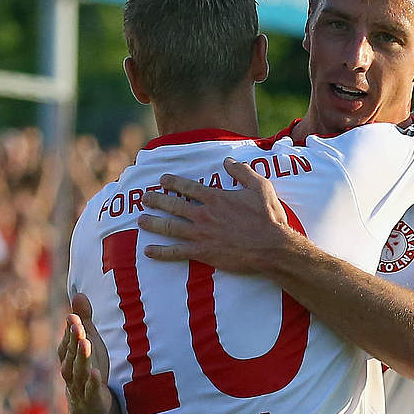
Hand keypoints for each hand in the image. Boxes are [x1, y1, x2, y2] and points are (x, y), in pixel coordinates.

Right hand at [57, 293, 112, 413]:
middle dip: (73, 338)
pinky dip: (92, 383)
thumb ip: (84, 321)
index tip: (73, 315)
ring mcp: (79, 387)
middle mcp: (70, 371)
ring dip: (81, 357)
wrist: (89, 410)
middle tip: (77, 324)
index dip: (70, 329)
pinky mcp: (91, 400)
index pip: (67, 341)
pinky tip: (96, 373)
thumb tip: (79, 293)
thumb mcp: (90, 345)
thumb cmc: (88, 372)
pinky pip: (90, 391)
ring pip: (78, 371)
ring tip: (85, 342)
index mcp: (68, 357)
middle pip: (70, 354)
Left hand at [138, 157, 295, 273]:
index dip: (172, 182)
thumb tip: (228, 161)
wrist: (272, 247)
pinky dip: (161, 252)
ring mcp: (201, 234)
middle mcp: (204, 214)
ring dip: (152, 223)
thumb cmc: (269, 218)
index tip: (162, 179)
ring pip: (169, 227)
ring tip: (140, 220)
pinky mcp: (203, 253)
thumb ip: (243, 172)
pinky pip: (176, 252)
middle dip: (156, 200)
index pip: (188, 187)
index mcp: (216, 197)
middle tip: (144, 198)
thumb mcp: (261, 187)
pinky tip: (148, 251)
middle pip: (173, 205)